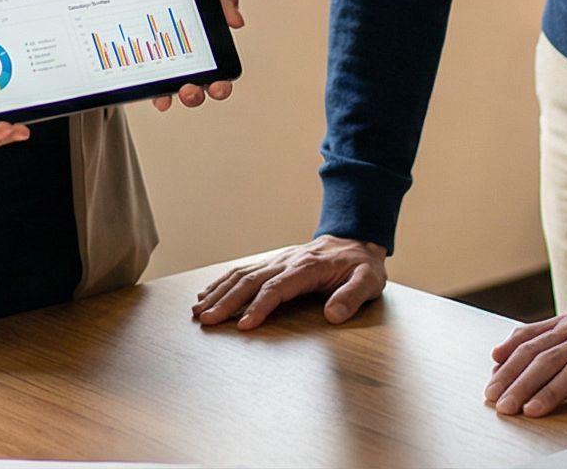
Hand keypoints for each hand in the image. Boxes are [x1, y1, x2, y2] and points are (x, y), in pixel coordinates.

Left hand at [153, 0, 244, 111]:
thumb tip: (237, 22)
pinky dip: (155, 93)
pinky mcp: (146, 64)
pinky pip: (151, 84)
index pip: (219, 75)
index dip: (221, 86)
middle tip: (191, 90)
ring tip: (175, 92)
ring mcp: (167, 65)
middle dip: (196, 95)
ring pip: (174, 90)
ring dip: (176, 96)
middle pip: (197, 89)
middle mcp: (189, 63)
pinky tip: (156, 94)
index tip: (218, 85)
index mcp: (208, 49)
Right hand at [190, 235, 386, 328]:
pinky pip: (243, 269)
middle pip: (251, 280)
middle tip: (206, 320)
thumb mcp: (368, 281)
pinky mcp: (273, 262)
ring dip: (219, 292)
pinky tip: (208, 292)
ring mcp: (277, 260)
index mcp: (307, 268)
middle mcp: (287, 261)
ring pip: (242, 274)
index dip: (259, 307)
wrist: (357, 239)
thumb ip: (352, 297)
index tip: (243, 326)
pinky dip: (222, 281)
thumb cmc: (361, 265)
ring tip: (198, 309)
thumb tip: (333, 315)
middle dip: (227, 301)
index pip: (277, 288)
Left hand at [485, 307, 566, 418]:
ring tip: (532, 411)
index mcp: (565, 328)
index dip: (508, 369)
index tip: (491, 390)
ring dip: (551, 392)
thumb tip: (497, 353)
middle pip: (547, 360)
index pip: (530, 347)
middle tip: (504, 406)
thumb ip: (534, 335)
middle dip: (521, 384)